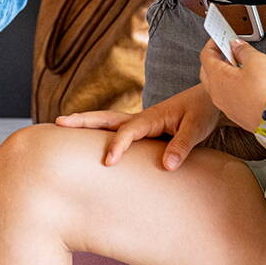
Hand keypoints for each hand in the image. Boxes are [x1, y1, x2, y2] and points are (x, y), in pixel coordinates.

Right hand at [56, 84, 224, 170]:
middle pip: (105, 118)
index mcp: (151, 117)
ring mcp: (139, 122)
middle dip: (82, 121)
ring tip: (63, 126)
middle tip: (58, 122)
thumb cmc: (202, 111)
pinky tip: (89, 140)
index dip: (117, 146)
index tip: (107, 162)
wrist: (207, 98)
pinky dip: (98, 131)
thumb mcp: (197, 129)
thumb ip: (182, 146)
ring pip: (107, 121)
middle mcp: (140, 118)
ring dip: (86, 123)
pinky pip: (116, 130)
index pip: (128, 131)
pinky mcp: (142, 129)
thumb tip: (166, 166)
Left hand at [199, 39, 265, 133]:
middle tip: (229, 50)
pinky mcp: (238, 115)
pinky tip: (248, 85)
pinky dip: (234, 88)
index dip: (213, 43)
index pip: (206, 55)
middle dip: (217, 58)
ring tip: (241, 67)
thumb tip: (236, 45)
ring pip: (219, 86)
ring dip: (225, 74)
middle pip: (208, 71)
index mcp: (217, 77)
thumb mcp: (256, 60)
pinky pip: (230, 98)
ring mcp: (226, 106)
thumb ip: (243, 50)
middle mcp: (217, 93)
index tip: (220, 37)